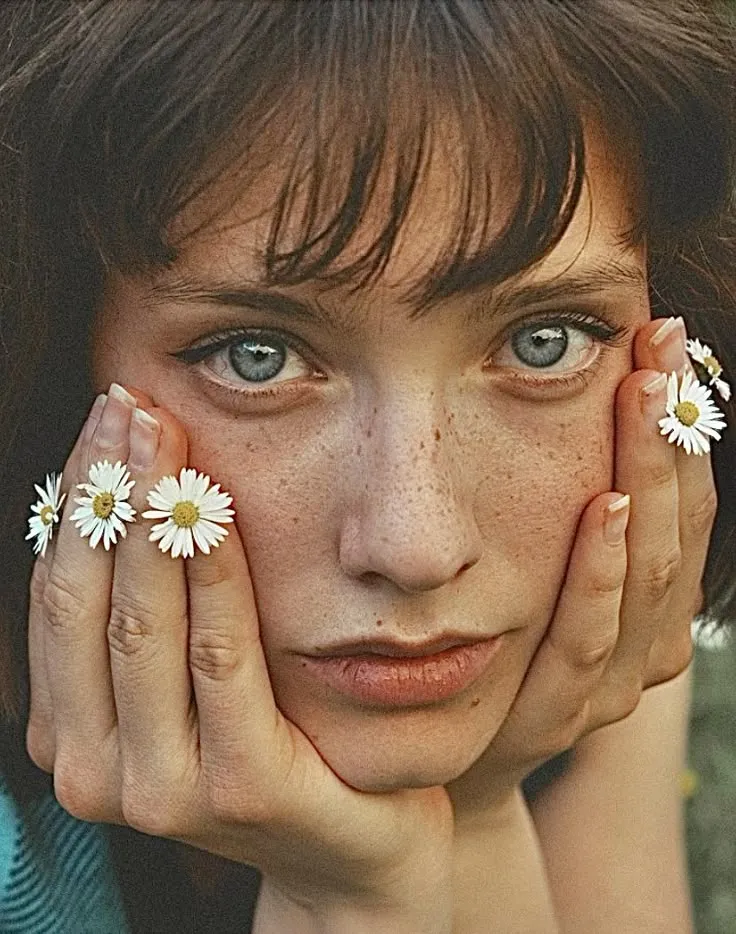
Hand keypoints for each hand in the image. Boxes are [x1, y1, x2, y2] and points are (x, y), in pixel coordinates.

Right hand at [25, 386, 452, 933]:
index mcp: (71, 738)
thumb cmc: (267, 744)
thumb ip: (144, 621)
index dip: (75, 504)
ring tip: (160, 433)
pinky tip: (216, 511)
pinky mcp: (242, 787)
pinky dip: (216, 574)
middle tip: (127, 405)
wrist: (352, 847)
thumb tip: (116, 498)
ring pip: (144, 624)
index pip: (55, 598)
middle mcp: (96, 771)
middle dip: (106, 491)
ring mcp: (164, 788)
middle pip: (88, 601)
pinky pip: (223, 654)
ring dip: (150, 517)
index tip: (102, 423)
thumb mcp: (185, 688)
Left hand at [449, 316, 708, 815]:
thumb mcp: (538, 571)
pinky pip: (585, 642)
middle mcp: (641, 645)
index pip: (684, 505)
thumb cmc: (489, 647)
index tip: (664, 341)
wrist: (437, 758)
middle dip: (670, 433)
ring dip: (650, 483)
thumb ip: (567, 502)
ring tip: (643, 399)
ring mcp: (604, 687)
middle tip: (660, 344)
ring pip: (648, 578)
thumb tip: (581, 383)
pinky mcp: (550, 718)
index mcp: (648, 605)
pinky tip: (604, 508)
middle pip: (676, 529)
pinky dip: (602, 576)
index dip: (683, 425)